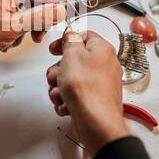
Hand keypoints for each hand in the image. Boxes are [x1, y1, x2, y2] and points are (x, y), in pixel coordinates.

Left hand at [0, 0, 65, 72]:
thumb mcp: (12, 27)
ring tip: (12, 39)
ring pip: (27, 13)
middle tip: (35, 38)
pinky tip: (4, 39)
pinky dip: (14, 30)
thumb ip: (40, 17)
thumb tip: (61, 9)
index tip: (74, 15)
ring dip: (24, 30)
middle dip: (38, 23)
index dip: (60, 6)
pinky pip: (15, 18)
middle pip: (37, 3)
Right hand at [47, 31, 128, 156]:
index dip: (66, 40)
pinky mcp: (93, 100)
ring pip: (71, 80)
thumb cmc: (87, 90)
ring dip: (59, 87)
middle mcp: (104, 66)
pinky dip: (66, 100)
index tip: (54, 48)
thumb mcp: (72, 55)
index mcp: (102, 50)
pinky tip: (66, 104)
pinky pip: (74, 95)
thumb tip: (71, 36)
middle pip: (74, 61)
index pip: (84, 35)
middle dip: (58, 70)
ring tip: (60, 94)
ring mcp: (99, 84)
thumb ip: (70, 41)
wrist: (96, 122)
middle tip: (55, 76)